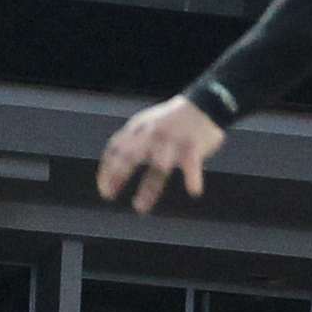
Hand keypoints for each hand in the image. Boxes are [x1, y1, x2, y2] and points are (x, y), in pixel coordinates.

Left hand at [95, 98, 223, 215]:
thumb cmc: (173, 120)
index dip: (107, 169)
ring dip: (147, 190)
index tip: (105, 189)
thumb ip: (132, 142)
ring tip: (139, 208)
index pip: (116, 148)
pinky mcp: (193, 146)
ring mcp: (173, 140)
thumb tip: (111, 172)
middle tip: (109, 195)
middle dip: (118, 175)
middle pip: (131, 154)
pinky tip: (194, 191)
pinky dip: (193, 179)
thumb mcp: (147, 123)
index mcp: (139, 127)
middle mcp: (153, 133)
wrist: (205, 103)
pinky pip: (192, 165)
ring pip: (158, 166)